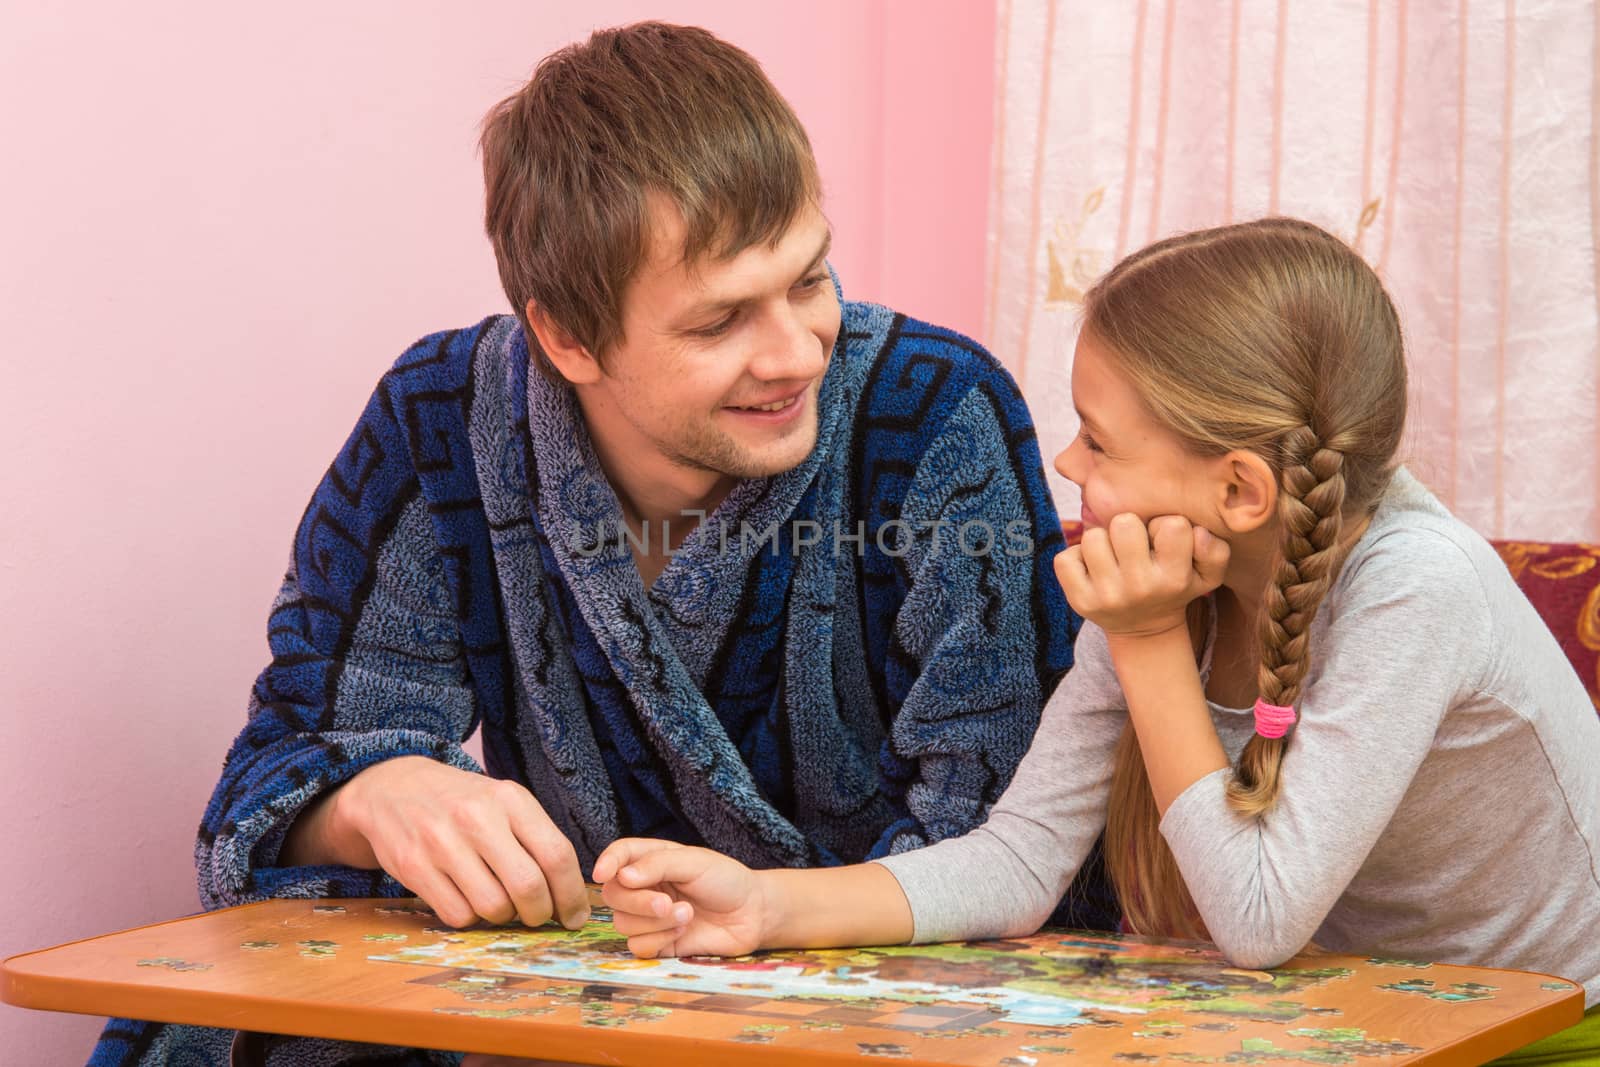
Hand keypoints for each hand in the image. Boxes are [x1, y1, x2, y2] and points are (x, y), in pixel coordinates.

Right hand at [289, 756, 588, 929]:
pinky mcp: (413, 866)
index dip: (572, 894)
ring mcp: (442, 842)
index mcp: (510, 799)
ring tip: (500, 904)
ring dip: (503, 917)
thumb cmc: (462, 802)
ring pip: (493, 907)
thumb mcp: (503, 802)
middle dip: (540, 914)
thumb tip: (571, 893)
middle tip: (538, 917)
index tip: (574, 916)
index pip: (556, 855)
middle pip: (528, 887)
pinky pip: (458, 915)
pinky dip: (470, 918)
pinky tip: (468, 900)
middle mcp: (478, 818)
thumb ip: (535, 838)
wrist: (393, 787)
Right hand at [593, 839, 766, 958]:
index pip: (619, 856)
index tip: (602, 873)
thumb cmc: (726, 880)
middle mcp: (645, 888)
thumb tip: (621, 876)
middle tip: (666, 903)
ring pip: (622, 923)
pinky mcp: (657, 943)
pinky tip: (683, 932)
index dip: (607, 862)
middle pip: (614, 895)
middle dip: (637, 901)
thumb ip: (657, 865)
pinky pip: (637, 947)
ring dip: (654, 922)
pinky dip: (658, 940)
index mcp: (652, 860)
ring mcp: (649, 917)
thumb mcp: (694, 862)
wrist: (752, 914)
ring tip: (687, 914)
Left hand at [1054, 513, 1229, 637]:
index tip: (1163, 544)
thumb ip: (1215, 550)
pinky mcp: (1080, 601)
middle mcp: (1140, 587)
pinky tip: (1093, 570)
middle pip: (1124, 523)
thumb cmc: (1174, 588)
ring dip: (1102, 542)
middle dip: (1128, 528)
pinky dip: (1076, 559)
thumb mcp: (1207, 575)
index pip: (1172, 525)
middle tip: (1133, 547)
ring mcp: (1107, 596)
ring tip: (1114, 558)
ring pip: (1092, 537)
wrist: (1144, 631)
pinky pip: (1064, 558)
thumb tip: (1198, 532)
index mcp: (1174, 577)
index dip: (1165, 527)